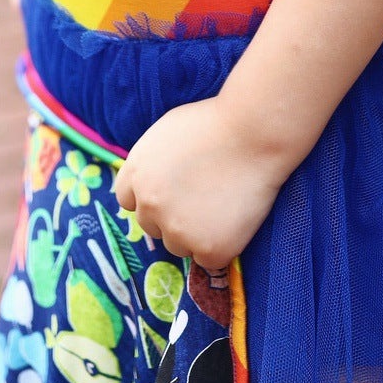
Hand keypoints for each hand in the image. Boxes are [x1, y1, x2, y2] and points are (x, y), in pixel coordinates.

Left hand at [113, 95, 288, 269]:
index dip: (151, 197)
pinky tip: (235, 219)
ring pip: (179, 246)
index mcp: (137, 174)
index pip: (128, 201)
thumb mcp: (166, 132)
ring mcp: (177, 230)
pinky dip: (222, 246)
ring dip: (196, 234)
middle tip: (204, 196)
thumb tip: (151, 184)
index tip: (172, 192)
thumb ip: (151, 163)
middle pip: (153, 226)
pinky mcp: (208, 248)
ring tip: (223, 204)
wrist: (253, 132)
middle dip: (172, 216)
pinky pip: (209, 259)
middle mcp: (149, 205)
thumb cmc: (216, 123)